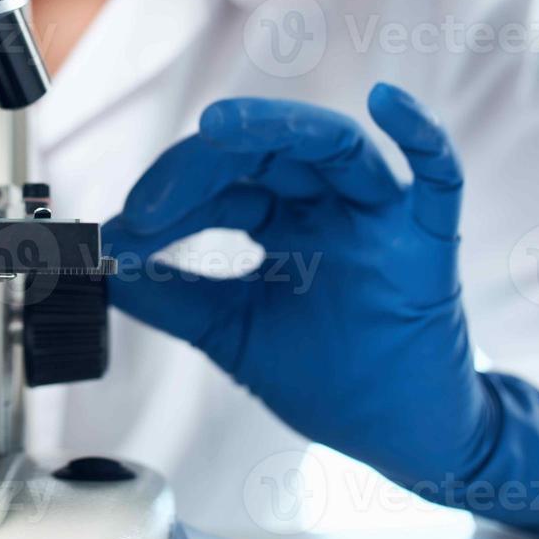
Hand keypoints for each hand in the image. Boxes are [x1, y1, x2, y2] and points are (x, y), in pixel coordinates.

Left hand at [103, 83, 538, 538]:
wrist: (397, 436)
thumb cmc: (327, 378)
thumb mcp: (229, 330)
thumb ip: (169, 295)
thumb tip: (99, 261)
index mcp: (285, 220)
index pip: (225, 181)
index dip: (171, 196)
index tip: (122, 230)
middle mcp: (331, 207)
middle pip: (270, 151)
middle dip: (203, 162)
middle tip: (148, 201)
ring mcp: (383, 220)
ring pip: (338, 147)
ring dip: (280, 126)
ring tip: (219, 126)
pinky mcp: (432, 244)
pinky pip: (439, 179)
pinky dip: (421, 135)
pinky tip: (388, 102)